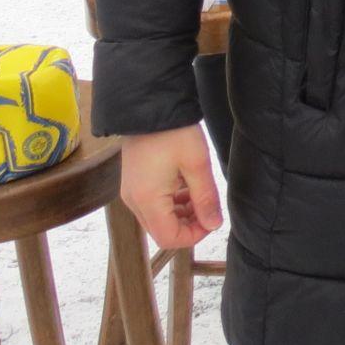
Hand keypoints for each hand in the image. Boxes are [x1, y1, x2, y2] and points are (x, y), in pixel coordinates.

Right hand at [120, 125, 221, 248]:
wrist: (150, 106)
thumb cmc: (174, 132)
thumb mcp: (197, 165)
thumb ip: (205, 198)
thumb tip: (214, 224)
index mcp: (147, 199)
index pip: (169, 238)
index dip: (194, 236)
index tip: (212, 221)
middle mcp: (133, 200)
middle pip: (162, 231)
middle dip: (188, 225)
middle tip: (208, 207)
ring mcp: (131, 192)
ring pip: (158, 219)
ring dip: (181, 215)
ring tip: (200, 195)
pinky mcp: (134, 183)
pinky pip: (152, 205)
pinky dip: (171, 204)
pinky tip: (186, 187)